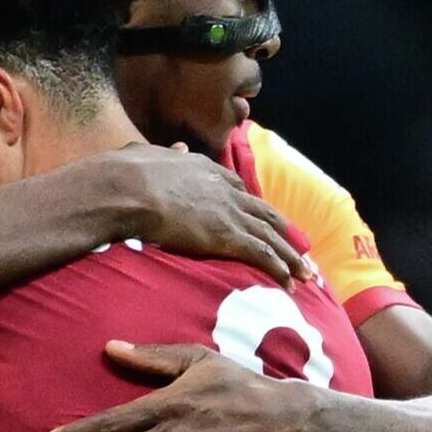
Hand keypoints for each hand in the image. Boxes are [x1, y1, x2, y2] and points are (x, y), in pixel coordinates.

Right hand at [98, 145, 311, 285]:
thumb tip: (176, 148)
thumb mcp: (150, 154)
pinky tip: (289, 282)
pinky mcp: (227, 235)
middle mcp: (226, 190)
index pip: (240, 190)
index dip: (254, 208)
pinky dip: (279, 269)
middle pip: (265, 213)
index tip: (264, 220)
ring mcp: (229, 212)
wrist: (125, 188)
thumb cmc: (126, 173)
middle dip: (285, 232)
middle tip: (301, 249)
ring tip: (306, 274)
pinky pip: (262, 254)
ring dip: (291, 256)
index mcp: (207, 170)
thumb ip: (167, 154)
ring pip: (271, 236)